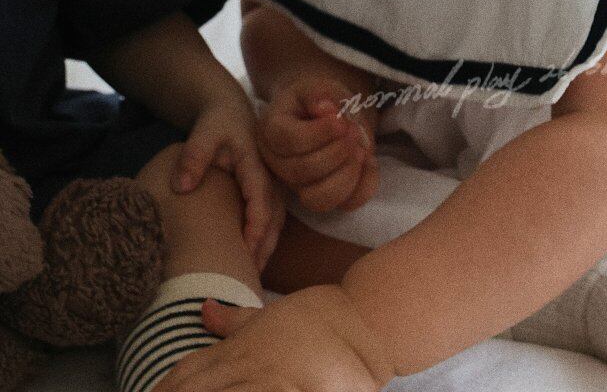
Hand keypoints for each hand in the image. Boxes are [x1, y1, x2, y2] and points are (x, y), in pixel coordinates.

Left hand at [156, 285, 394, 391]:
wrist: (357, 320)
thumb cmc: (312, 318)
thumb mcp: (266, 313)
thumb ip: (231, 319)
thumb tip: (203, 308)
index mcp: (236, 349)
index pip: (186, 375)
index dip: (164, 388)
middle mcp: (243, 367)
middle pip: (194, 389)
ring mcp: (264, 384)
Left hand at [171, 83, 286, 271]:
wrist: (230, 110)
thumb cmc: (217, 124)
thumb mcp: (203, 133)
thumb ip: (193, 157)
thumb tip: (182, 188)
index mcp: (256, 164)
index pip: (262, 201)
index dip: (256, 229)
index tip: (245, 255)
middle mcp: (271, 176)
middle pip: (276, 217)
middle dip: (265, 248)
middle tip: (249, 278)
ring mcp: (272, 183)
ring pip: (278, 221)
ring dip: (267, 247)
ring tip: (251, 276)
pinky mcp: (268, 190)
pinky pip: (273, 218)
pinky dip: (266, 239)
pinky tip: (252, 258)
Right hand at [257, 74, 378, 215]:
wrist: (326, 115)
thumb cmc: (319, 100)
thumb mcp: (318, 87)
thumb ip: (321, 94)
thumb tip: (326, 109)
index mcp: (271, 131)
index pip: (290, 141)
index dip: (320, 134)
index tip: (342, 121)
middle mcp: (278, 164)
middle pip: (302, 171)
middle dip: (336, 153)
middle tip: (354, 132)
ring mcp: (299, 186)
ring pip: (318, 199)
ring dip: (347, 176)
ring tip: (362, 150)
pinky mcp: (324, 197)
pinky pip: (344, 205)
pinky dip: (364, 186)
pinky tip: (370, 162)